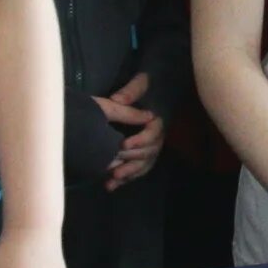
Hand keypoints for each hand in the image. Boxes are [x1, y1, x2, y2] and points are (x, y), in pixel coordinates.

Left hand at [96, 74, 163, 188]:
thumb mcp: (141, 82)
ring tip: (112, 179)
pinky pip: (137, 169)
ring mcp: (150, 146)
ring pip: (144, 164)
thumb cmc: (148, 84)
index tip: (124, 144)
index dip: (141, 140)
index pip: (154, 133)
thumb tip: (117, 99)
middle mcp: (157, 135)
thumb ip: (131, 90)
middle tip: (115, 166)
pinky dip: (125, 178)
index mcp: (158, 118)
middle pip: (149, 152)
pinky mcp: (141, 154)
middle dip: (132, 160)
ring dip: (129, 173)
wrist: (153, 88)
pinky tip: (109, 186)